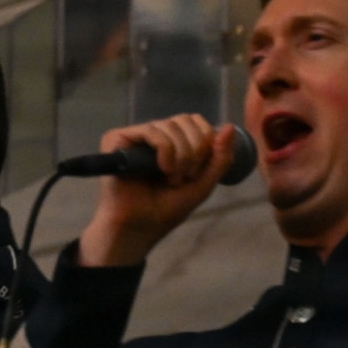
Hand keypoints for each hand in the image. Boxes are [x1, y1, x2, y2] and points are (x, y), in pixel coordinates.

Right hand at [79, 116, 242, 267]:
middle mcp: (153, 135)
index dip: (206, 139)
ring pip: (170, 125)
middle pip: (185, 119)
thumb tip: (230, 127)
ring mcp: (135, 136)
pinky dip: (165, 150)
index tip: (200, 170)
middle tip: (188, 176)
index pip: (195, 121)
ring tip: (173, 180)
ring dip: (181, 155)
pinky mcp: (117, 139)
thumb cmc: (166, 210)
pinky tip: (164, 170)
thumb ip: (219, 158)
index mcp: (172, 142)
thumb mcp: (203, 184)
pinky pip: (152, 130)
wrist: (139, 228)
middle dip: (195, 149)